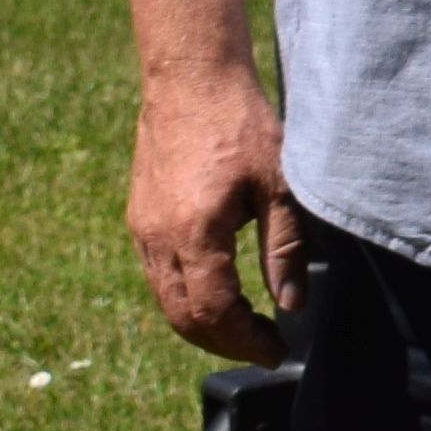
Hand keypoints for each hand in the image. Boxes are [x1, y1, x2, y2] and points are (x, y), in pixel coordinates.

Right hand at [127, 62, 303, 362]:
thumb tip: (291, 304)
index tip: (277, 350)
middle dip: (223, 342)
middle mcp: (156, 238)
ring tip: (247, 328)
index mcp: (192, 233)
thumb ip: (285, 249)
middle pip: (182, 316)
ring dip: (203, 324)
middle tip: (264, 347)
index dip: (245, 340)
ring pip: (165, 300)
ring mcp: (141, 229)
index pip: (212, 312)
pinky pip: (158, 275)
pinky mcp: (139, 218)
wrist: (191, 80)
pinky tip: (220, 293)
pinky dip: (187, 297)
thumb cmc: (241, 126)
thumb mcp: (280, 187)